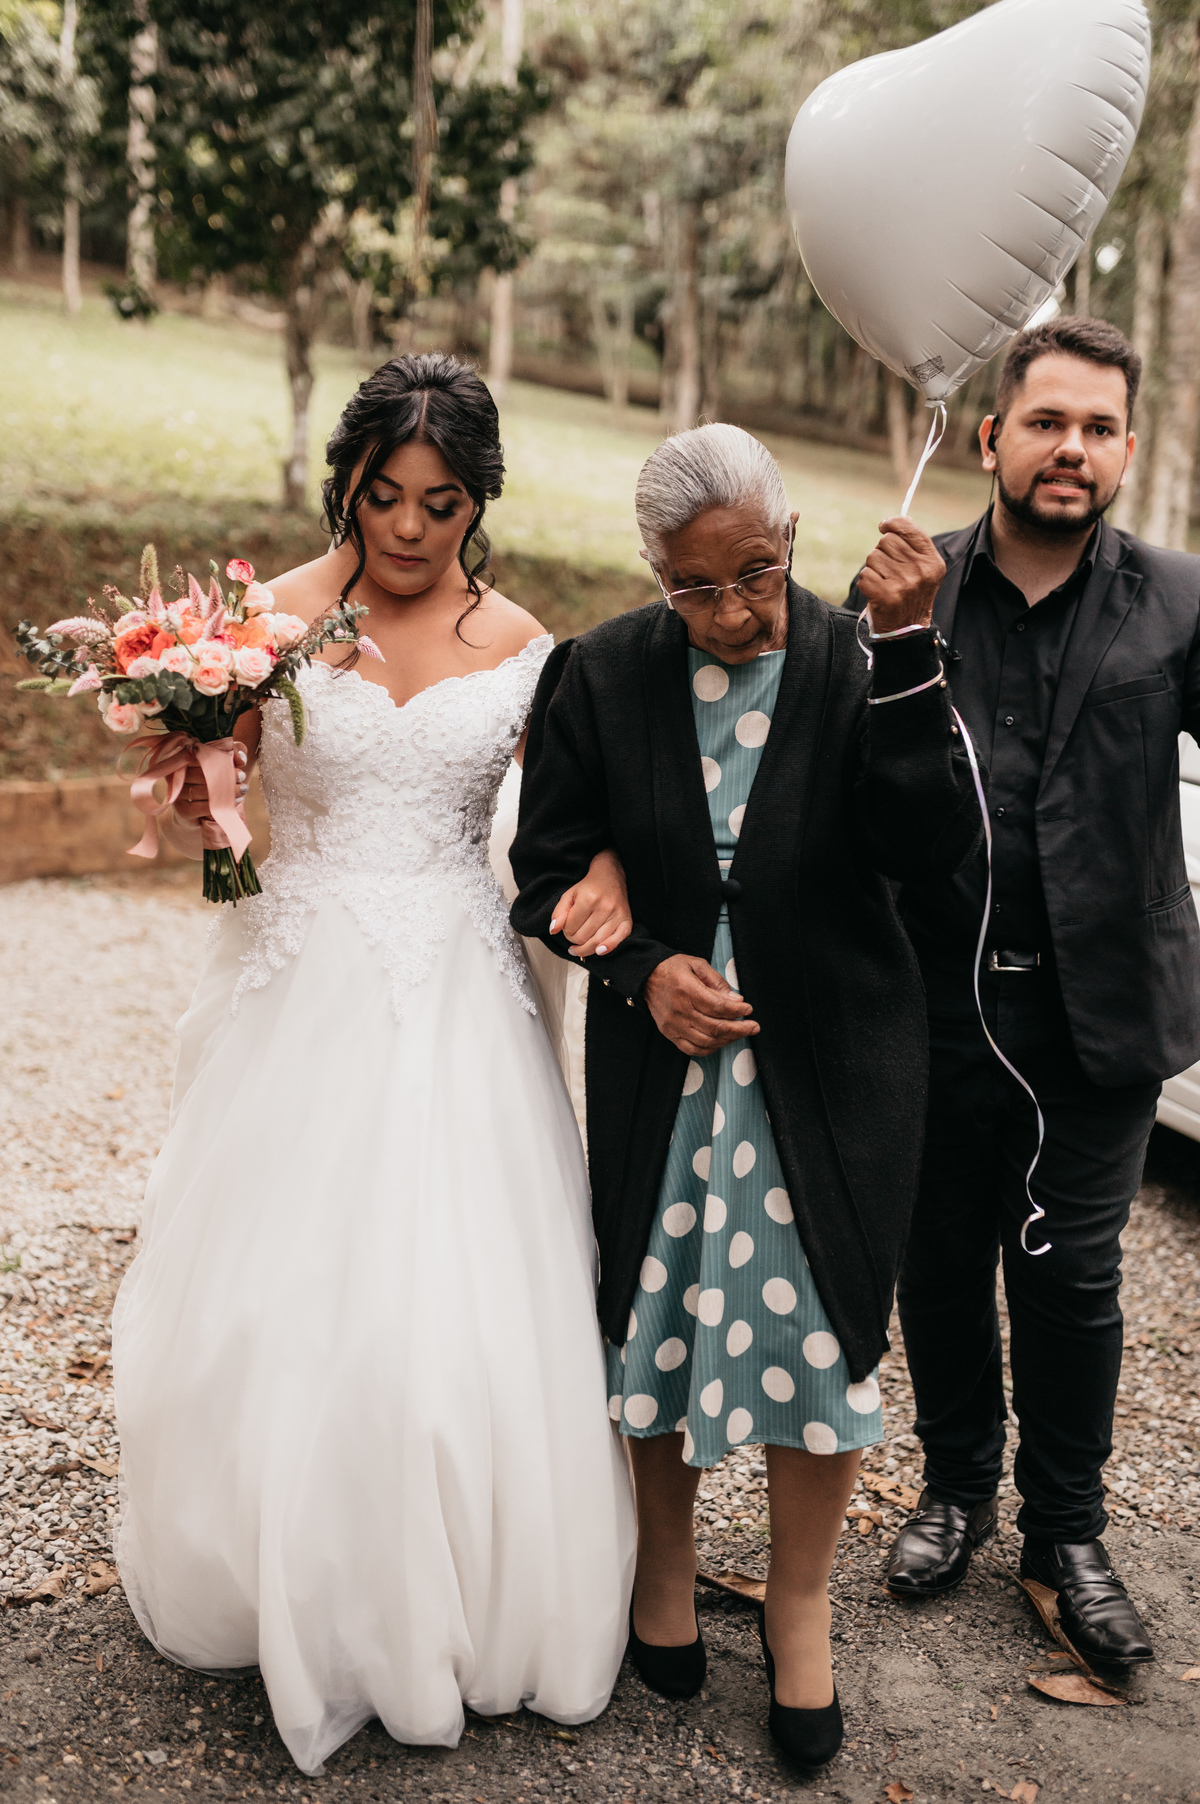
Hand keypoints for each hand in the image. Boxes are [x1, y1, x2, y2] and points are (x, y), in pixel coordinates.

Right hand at [174, 745, 248, 825]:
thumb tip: (241, 758)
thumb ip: (233, 752)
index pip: (199, 755)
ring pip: (202, 791)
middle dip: (226, 776)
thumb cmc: (214, 782)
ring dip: (226, 791)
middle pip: (201, 774)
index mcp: (184, 759)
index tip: (238, 765)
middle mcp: (177, 775)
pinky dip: (218, 805)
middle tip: (242, 777)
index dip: (220, 759)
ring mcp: (179, 793)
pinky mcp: (183, 810)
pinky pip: (200, 807)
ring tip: (242, 789)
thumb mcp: (224, 763)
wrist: (201, 812)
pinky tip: (232, 803)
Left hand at [549, 847, 631, 958]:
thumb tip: (553, 931)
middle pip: (582, 937)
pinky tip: (598, 951)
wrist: (610, 876)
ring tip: (579, 947)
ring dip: (585, 948)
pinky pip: (617, 941)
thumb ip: (558, 913)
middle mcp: (604, 907)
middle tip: (574, 934)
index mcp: (588, 899)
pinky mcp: (627, 921)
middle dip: (574, 939)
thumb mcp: (569, 895)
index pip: (570, 928)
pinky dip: (607, 949)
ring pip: (596, 942)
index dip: (565, 931)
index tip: (567, 927)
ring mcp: (617, 915)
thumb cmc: (589, 887)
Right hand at [644, 954, 758, 1056]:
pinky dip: (710, 1049)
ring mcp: (674, 1025)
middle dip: (739, 1029)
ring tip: (740, 1033)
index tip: (748, 1009)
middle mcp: (680, 1010)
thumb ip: (717, 982)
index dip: (737, 1011)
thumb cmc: (673, 968)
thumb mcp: (697, 964)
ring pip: (707, 1041)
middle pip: (715, 1027)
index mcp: (687, 990)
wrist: (646, 976)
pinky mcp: (669, 1033)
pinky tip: (721, 1042)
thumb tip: (736, 1000)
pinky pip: (692, 1049)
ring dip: (728, 1040)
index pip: (718, 1007)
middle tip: (753, 1027)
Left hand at [855, 516, 945, 636]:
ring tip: (884, 583)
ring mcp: (903, 584)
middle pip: (887, 541)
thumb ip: (914, 545)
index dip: (893, 523)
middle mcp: (920, 571)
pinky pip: (864, 574)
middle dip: (882, 552)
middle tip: (889, 571)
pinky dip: (866, 583)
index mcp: (932, 562)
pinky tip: (876, 593)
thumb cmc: (911, 596)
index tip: (884, 526)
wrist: (907, 631)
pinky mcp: (885, 595)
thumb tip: (901, 518)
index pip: (909, 529)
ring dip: (873, 569)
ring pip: (873, 557)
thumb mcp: (923, 570)